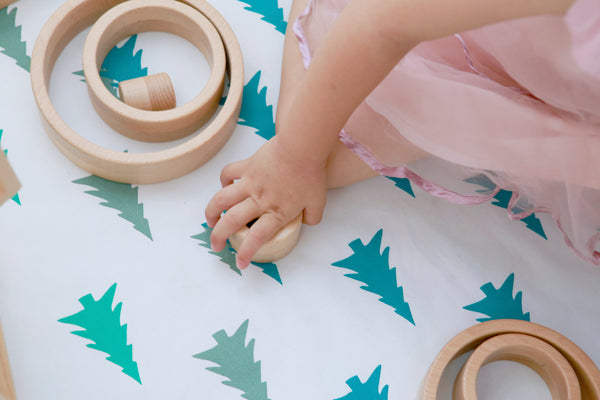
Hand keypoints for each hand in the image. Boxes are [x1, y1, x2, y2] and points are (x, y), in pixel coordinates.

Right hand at [205, 137, 326, 268]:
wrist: (302, 146)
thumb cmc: (311, 173)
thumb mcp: (318, 202)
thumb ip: (313, 216)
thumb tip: (309, 222)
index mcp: (276, 212)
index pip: (257, 238)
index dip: (245, 253)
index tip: (240, 263)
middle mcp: (259, 200)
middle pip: (231, 222)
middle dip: (219, 236)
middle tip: (216, 245)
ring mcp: (250, 183)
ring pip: (222, 199)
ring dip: (211, 211)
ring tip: (210, 220)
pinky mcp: (247, 166)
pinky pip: (228, 173)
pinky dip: (223, 180)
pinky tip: (225, 185)